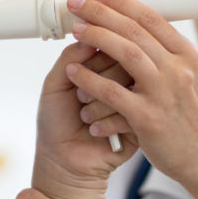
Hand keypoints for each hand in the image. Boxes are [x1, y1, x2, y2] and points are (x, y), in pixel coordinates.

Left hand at [32, 41, 136, 198]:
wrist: (63, 162)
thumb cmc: (58, 122)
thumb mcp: (56, 84)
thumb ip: (71, 56)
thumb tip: (90, 36)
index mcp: (107, 67)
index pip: (113, 41)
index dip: (97, 48)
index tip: (82, 65)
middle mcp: (124, 80)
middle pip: (124, 58)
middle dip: (95, 76)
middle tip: (79, 96)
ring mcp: (136, 102)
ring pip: (128, 83)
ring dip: (97, 100)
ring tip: (84, 114)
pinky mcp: (141, 125)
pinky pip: (132, 111)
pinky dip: (106, 120)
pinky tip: (93, 130)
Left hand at [64, 0, 197, 181]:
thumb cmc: (193, 119)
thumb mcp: (191, 79)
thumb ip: (170, 56)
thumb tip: (140, 29)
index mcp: (188, 56)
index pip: (152, 18)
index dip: (123, 2)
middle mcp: (179, 70)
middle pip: (135, 31)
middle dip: (102, 12)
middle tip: (76, 2)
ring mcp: (165, 94)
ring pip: (126, 54)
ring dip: (96, 38)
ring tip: (75, 31)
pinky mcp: (149, 119)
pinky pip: (113, 93)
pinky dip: (90, 81)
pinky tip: (73, 73)